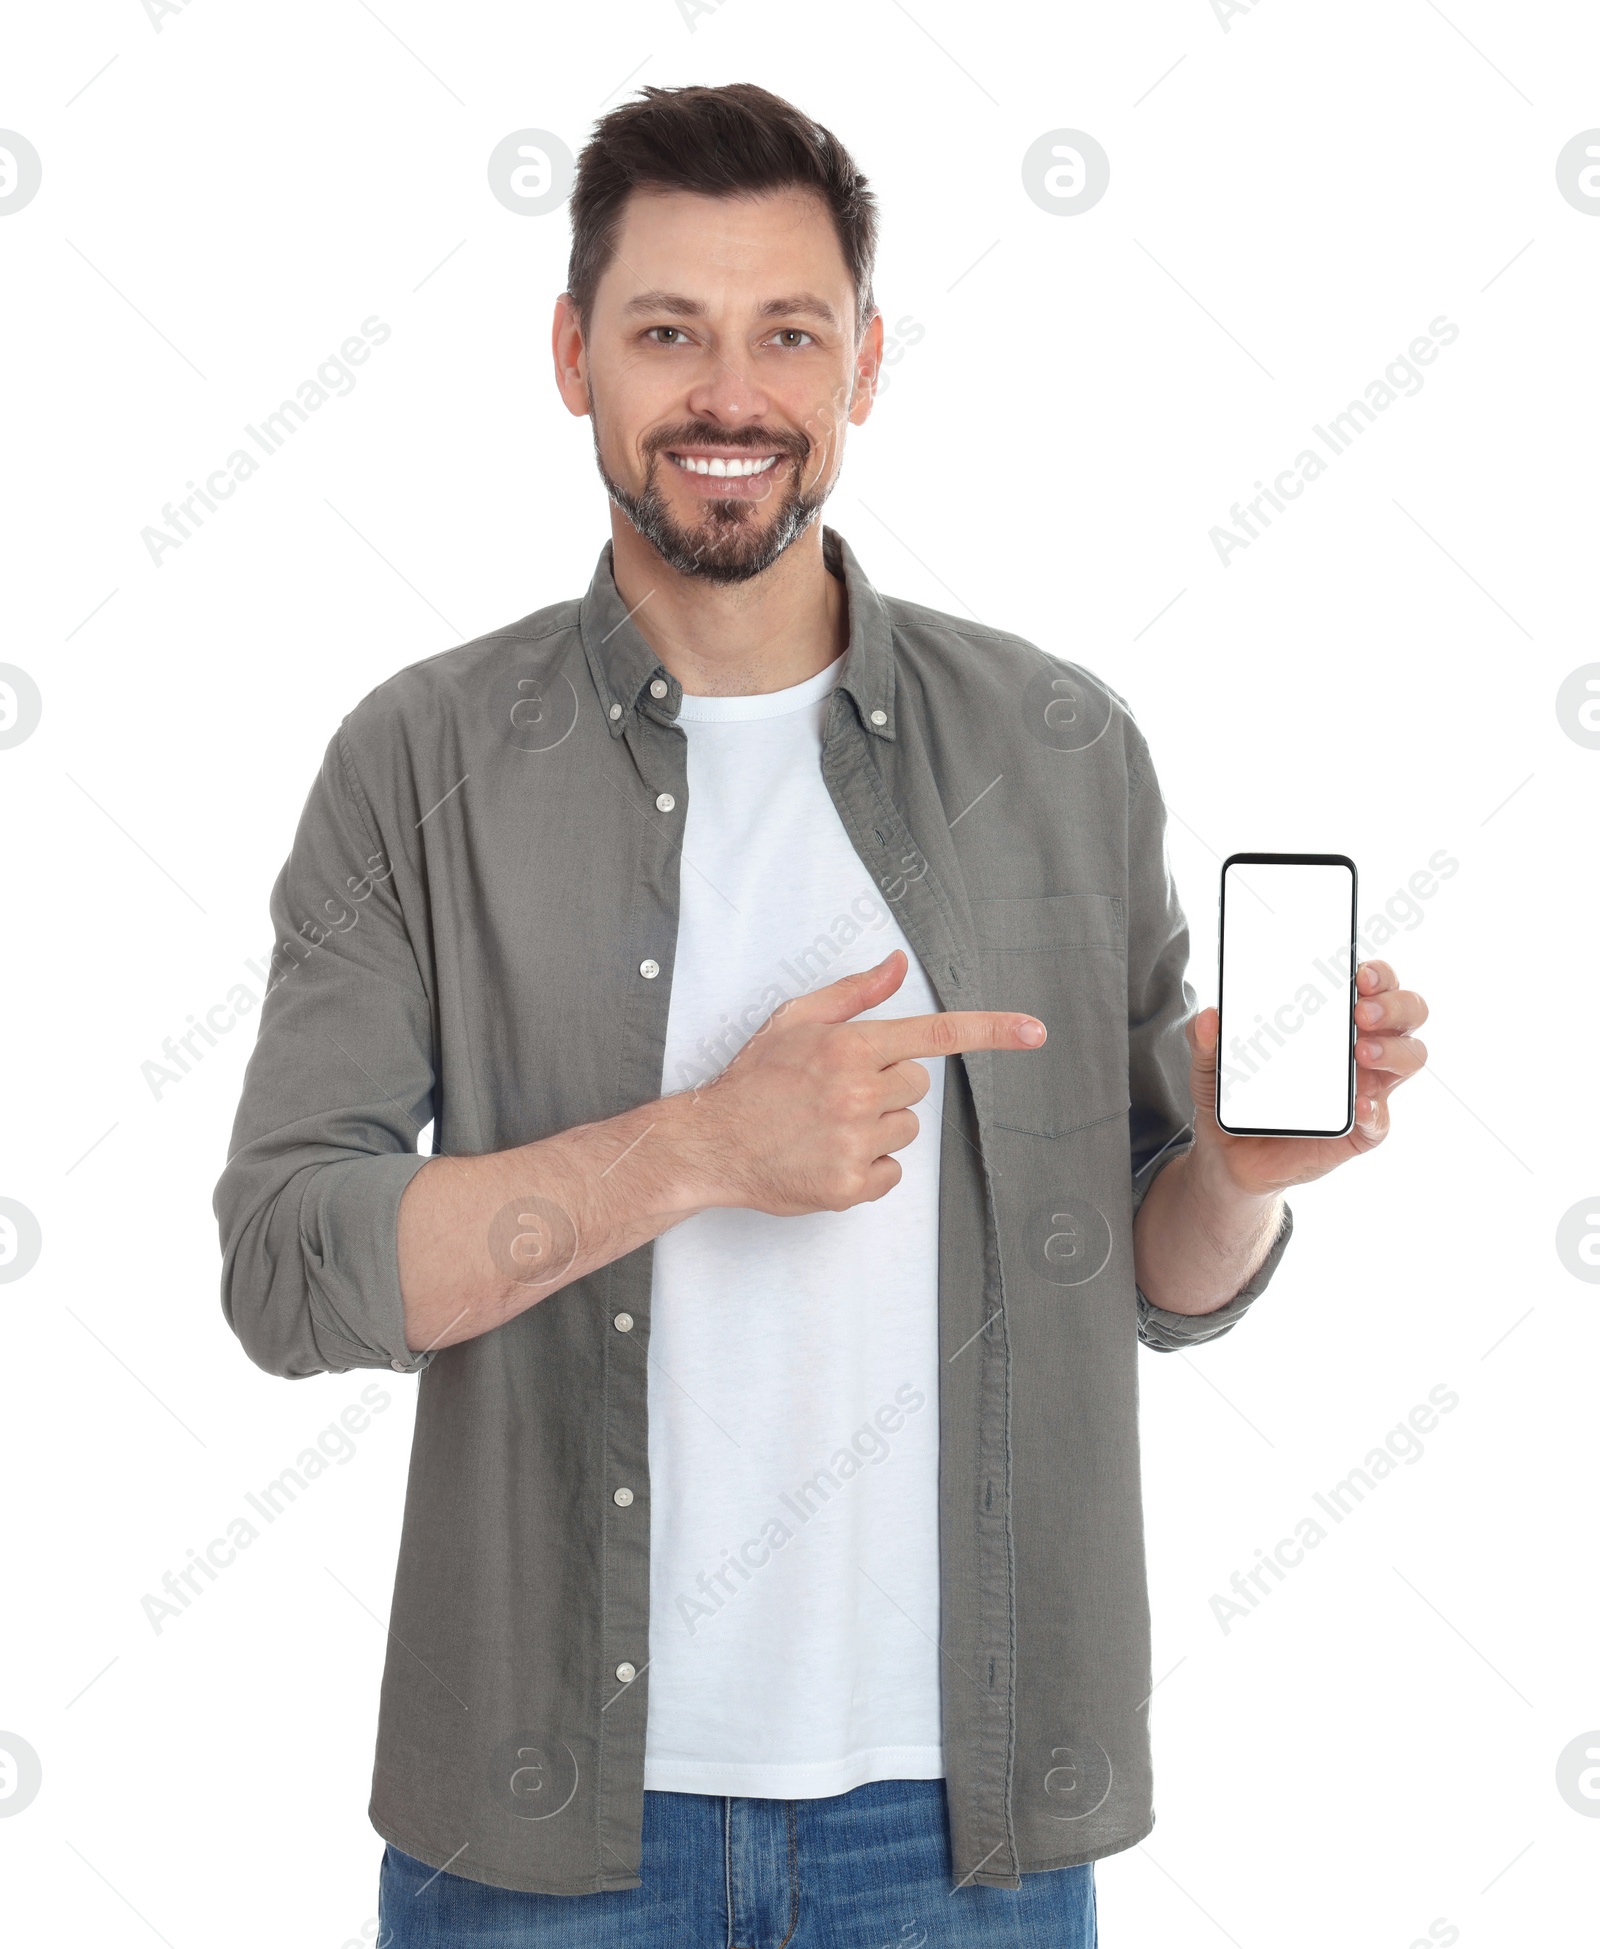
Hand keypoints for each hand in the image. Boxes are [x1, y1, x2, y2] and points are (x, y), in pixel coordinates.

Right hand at [678, 949, 1045, 1216]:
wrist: (712, 1141)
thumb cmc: (753, 1080)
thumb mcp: (796, 1020)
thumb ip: (854, 993)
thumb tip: (897, 965)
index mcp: (848, 1048)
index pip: (935, 1034)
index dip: (991, 1031)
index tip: (1033, 1032)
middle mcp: (856, 1094)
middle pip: (918, 1085)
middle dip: (889, 1085)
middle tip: (842, 1092)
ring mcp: (854, 1143)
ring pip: (906, 1128)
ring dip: (879, 1127)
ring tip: (828, 1125)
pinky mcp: (850, 1186)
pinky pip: (892, 1172)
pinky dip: (870, 1167)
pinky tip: (830, 1154)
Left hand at [1186, 958, 1429, 1197]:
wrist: (1229, 1155)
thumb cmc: (1235, 1097)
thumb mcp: (1211, 1066)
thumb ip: (1205, 1040)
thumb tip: (1208, 1016)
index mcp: (1332, 1023)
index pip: (1374, 985)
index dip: (1378, 973)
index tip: (1358, 972)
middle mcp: (1360, 1048)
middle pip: (1408, 1014)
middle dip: (1394, 1004)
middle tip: (1360, 1010)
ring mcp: (1366, 1089)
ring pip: (1410, 1058)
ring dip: (1393, 1049)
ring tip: (1360, 1050)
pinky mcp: (1359, 1130)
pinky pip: (1381, 1120)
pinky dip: (1376, 1109)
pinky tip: (1359, 1103)